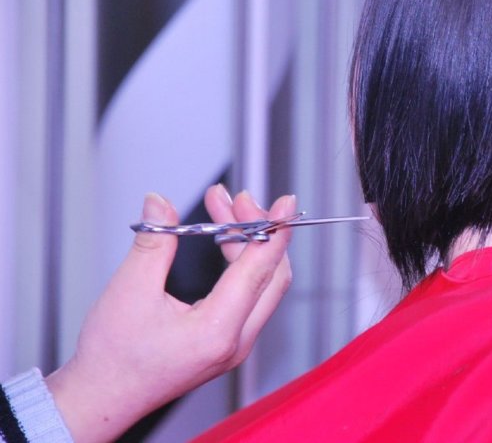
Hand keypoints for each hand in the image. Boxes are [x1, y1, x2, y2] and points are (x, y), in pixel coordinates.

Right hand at [46, 185, 294, 442]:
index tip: (283, 202)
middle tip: (234, 199)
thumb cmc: (113, 359)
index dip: (274, 230)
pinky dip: (241, 264)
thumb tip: (160, 204)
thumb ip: (153, 243)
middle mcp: (236, 342)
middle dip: (256, 229)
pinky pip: (250, 296)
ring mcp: (235, 344)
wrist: (101, 398)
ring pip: (262, 284)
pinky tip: (224, 240)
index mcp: (217, 331)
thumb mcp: (129, 291)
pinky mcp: (228, 342)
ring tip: (223, 210)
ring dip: (248, 243)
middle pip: (270, 275)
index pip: (260, 270)